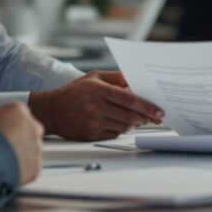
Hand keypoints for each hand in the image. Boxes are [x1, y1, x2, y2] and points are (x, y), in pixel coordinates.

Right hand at [0, 103, 43, 184]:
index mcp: (18, 110)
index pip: (14, 113)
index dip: (2, 121)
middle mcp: (33, 127)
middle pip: (26, 129)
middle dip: (15, 136)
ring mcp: (36, 147)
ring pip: (30, 149)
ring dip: (18, 153)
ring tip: (0, 160)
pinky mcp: (36, 166)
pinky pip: (30, 167)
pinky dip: (20, 169)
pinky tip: (6, 170)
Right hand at [28, 71, 163, 140]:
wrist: (51, 110)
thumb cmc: (73, 92)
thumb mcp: (94, 77)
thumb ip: (116, 77)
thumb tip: (135, 80)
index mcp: (98, 90)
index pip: (130, 99)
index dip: (148, 106)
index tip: (159, 111)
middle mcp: (96, 107)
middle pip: (130, 115)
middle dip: (146, 117)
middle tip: (154, 117)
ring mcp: (93, 122)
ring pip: (124, 126)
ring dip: (135, 124)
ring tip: (139, 119)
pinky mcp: (91, 134)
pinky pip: (114, 134)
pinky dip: (122, 129)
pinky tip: (123, 123)